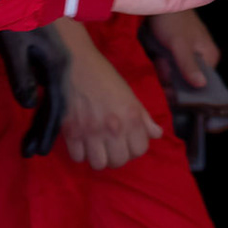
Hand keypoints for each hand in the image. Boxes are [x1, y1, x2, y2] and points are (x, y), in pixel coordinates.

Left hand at [0, 26, 69, 157]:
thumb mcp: (15, 46)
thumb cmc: (18, 17)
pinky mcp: (56, 56)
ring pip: (62, 97)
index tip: (37, 151)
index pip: (56, 106)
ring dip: (50, 119)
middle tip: (33, 151)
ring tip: (37, 140)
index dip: (47, 130)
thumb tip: (30, 104)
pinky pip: (58, 87)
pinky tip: (42, 110)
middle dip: (48, 130)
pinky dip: (51, 103)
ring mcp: (62, 60)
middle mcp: (65, 66)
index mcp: (58, 64)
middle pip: (62, 105)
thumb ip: (22, 76)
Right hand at [56, 20, 161, 168]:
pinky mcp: (70, 133)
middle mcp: (113, 128)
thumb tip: (157, 134)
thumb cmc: (105, 77)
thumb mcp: (130, 94)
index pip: (140, 150)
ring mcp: (90, 132)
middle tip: (112, 146)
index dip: (135, 147)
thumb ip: (144, 117)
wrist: (75, 63)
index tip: (128, 141)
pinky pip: (78, 157)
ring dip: (98, 157)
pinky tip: (82, 141)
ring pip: (98, 164)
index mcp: (131, 117)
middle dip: (117, 156)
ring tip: (97, 146)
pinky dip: (80, 152)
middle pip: (119, 162)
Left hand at [147, 9, 220, 87]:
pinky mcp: (176, 51)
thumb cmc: (172, 22)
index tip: (174, 95)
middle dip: (172, 80)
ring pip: (176, 74)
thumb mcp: (180, 45)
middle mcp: (202, 57)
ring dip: (165, 71)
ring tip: (159, 59)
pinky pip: (170, 65)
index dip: (188, 92)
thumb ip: (189, 66)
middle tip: (162, 68)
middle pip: (188, 80)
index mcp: (210, 56)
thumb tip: (202, 86)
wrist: (157, 3)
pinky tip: (157, 57)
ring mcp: (188, 54)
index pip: (203, 84)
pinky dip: (162, 65)